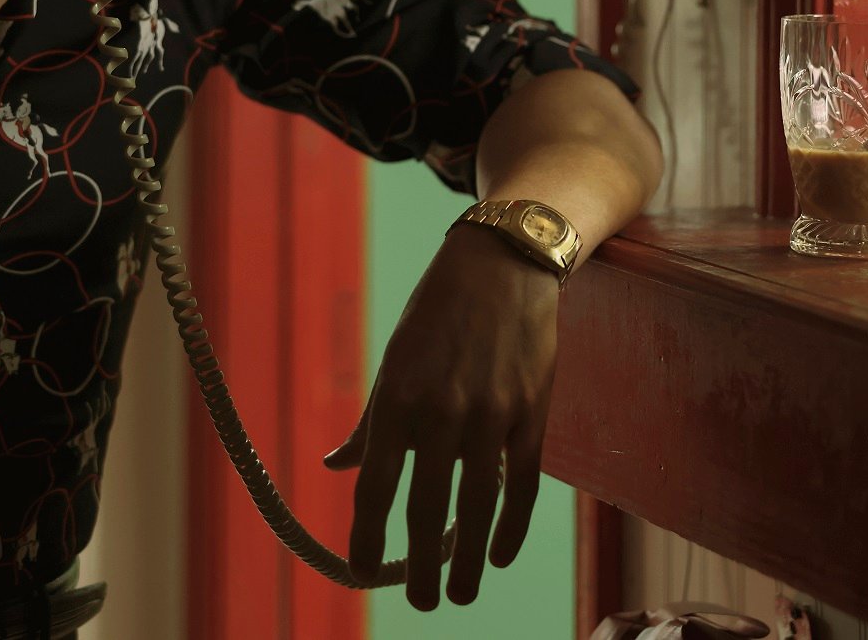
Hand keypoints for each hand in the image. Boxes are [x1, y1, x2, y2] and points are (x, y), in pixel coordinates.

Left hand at [323, 223, 559, 609]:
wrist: (504, 265)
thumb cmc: (438, 315)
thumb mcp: (394, 362)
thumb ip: (371, 423)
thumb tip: (335, 467)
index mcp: (398, 399)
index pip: (376, 486)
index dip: (368, 538)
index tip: (362, 574)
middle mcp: (442, 412)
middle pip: (428, 509)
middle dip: (421, 565)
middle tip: (421, 603)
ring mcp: (491, 415)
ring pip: (479, 506)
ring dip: (469, 559)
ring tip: (462, 594)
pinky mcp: (531, 413)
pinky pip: (524, 485)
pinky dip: (512, 527)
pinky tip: (501, 554)